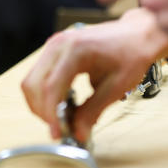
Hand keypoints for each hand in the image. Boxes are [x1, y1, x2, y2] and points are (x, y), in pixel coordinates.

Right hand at [21, 9, 167, 142]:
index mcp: (75, 49)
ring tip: (59, 118)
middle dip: (42, 111)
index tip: (56, 133)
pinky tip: (59, 105)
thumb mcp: (117, 85)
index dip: (50, 113)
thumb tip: (78, 133)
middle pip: (33, 84)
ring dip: (40, 104)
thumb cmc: (132, 54)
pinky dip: (44, 95)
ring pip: (30, 82)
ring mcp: (52, 46)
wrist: (137, 34)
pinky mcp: (52, 52)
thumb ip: (93, 110)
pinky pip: (37, 77)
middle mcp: (58, 45)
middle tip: (58, 128)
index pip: (50, 86)